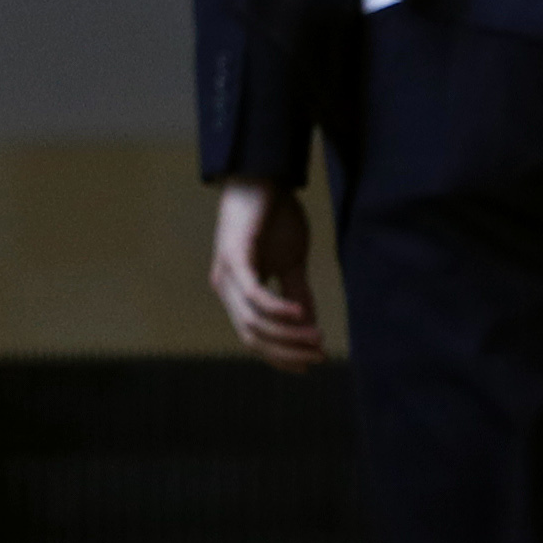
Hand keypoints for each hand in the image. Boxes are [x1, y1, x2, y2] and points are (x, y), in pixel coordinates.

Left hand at [210, 179, 323, 370]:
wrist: (263, 175)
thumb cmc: (274, 217)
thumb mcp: (292, 261)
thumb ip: (297, 293)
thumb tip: (309, 327)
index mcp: (235, 293)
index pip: (253, 337)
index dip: (280, 356)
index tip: (309, 367)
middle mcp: (224, 288)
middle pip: (251, 337)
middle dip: (286, 352)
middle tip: (318, 356)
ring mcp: (226, 273)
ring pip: (252, 321)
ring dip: (286, 335)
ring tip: (316, 337)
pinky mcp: (234, 256)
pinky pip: (254, 294)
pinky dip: (277, 309)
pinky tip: (301, 314)